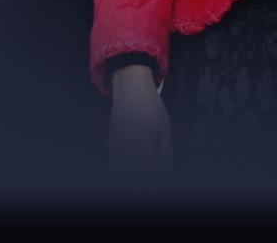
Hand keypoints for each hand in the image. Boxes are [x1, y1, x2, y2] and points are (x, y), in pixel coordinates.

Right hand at [108, 64, 172, 184]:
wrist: (130, 86)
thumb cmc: (151, 105)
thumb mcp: (165, 125)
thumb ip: (166, 149)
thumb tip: (165, 171)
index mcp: (147, 134)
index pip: (148, 166)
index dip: (151, 181)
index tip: (155, 188)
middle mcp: (130, 138)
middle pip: (133, 170)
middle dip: (141, 182)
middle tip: (147, 189)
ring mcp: (118, 139)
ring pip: (122, 167)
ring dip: (130, 177)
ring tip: (140, 184)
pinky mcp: (111, 139)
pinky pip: (117, 159)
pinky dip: (122, 168)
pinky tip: (129, 172)